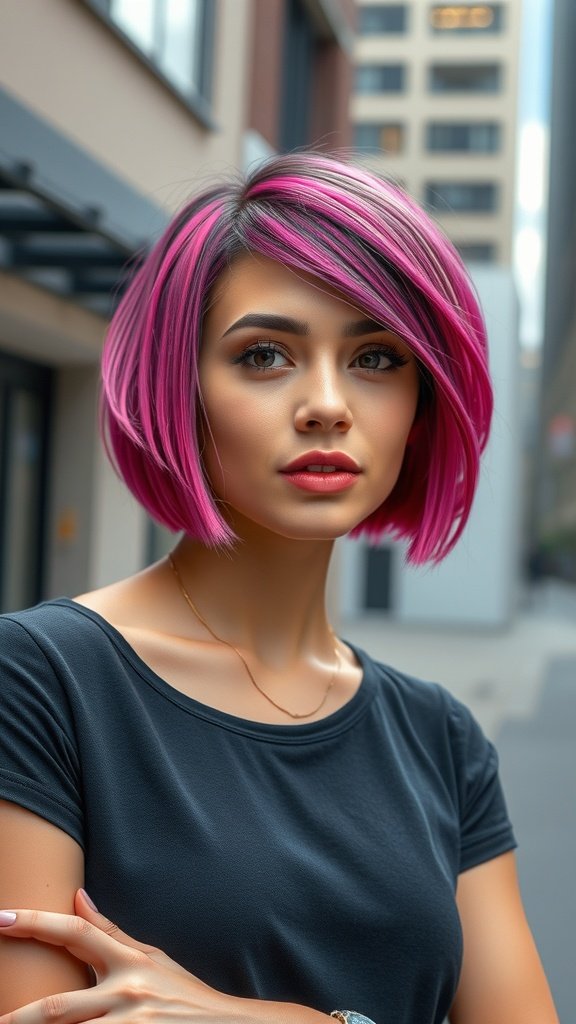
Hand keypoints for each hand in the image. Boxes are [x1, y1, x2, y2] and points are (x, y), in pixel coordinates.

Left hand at [0, 891, 328, 1022]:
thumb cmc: (181, 993)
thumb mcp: (149, 957)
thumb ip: (109, 932)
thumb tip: (75, 898)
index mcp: (128, 961)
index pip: (76, 933)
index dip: (36, 923)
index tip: (0, 917)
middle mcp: (126, 992)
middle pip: (60, 1006)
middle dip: (20, 1016)